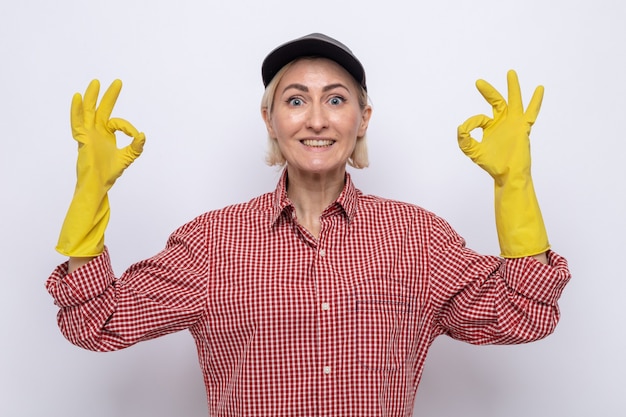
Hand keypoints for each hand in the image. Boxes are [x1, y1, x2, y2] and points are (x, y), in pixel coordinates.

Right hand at [56, 79, 144, 256]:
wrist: (98, 185)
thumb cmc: (109, 173)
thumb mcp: (127, 157)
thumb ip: (136, 147)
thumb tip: (143, 135)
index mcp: (106, 135)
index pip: (117, 122)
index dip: (127, 126)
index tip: (135, 135)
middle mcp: (96, 132)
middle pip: (102, 109)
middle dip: (109, 95)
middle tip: (118, 82)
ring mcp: (88, 134)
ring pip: (88, 111)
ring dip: (92, 97)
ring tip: (96, 82)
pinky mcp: (82, 139)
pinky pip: (77, 122)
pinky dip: (76, 110)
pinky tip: (77, 97)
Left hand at [457, 70, 542, 184]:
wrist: (507, 175)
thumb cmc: (493, 164)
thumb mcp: (473, 151)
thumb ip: (464, 139)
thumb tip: (461, 126)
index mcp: (491, 127)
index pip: (480, 118)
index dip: (473, 122)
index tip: (467, 130)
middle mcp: (503, 123)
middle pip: (497, 102)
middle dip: (488, 92)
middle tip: (478, 82)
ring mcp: (514, 124)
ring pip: (514, 102)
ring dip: (512, 88)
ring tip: (510, 73)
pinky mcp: (523, 128)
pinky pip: (530, 113)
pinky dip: (535, 101)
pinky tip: (539, 89)